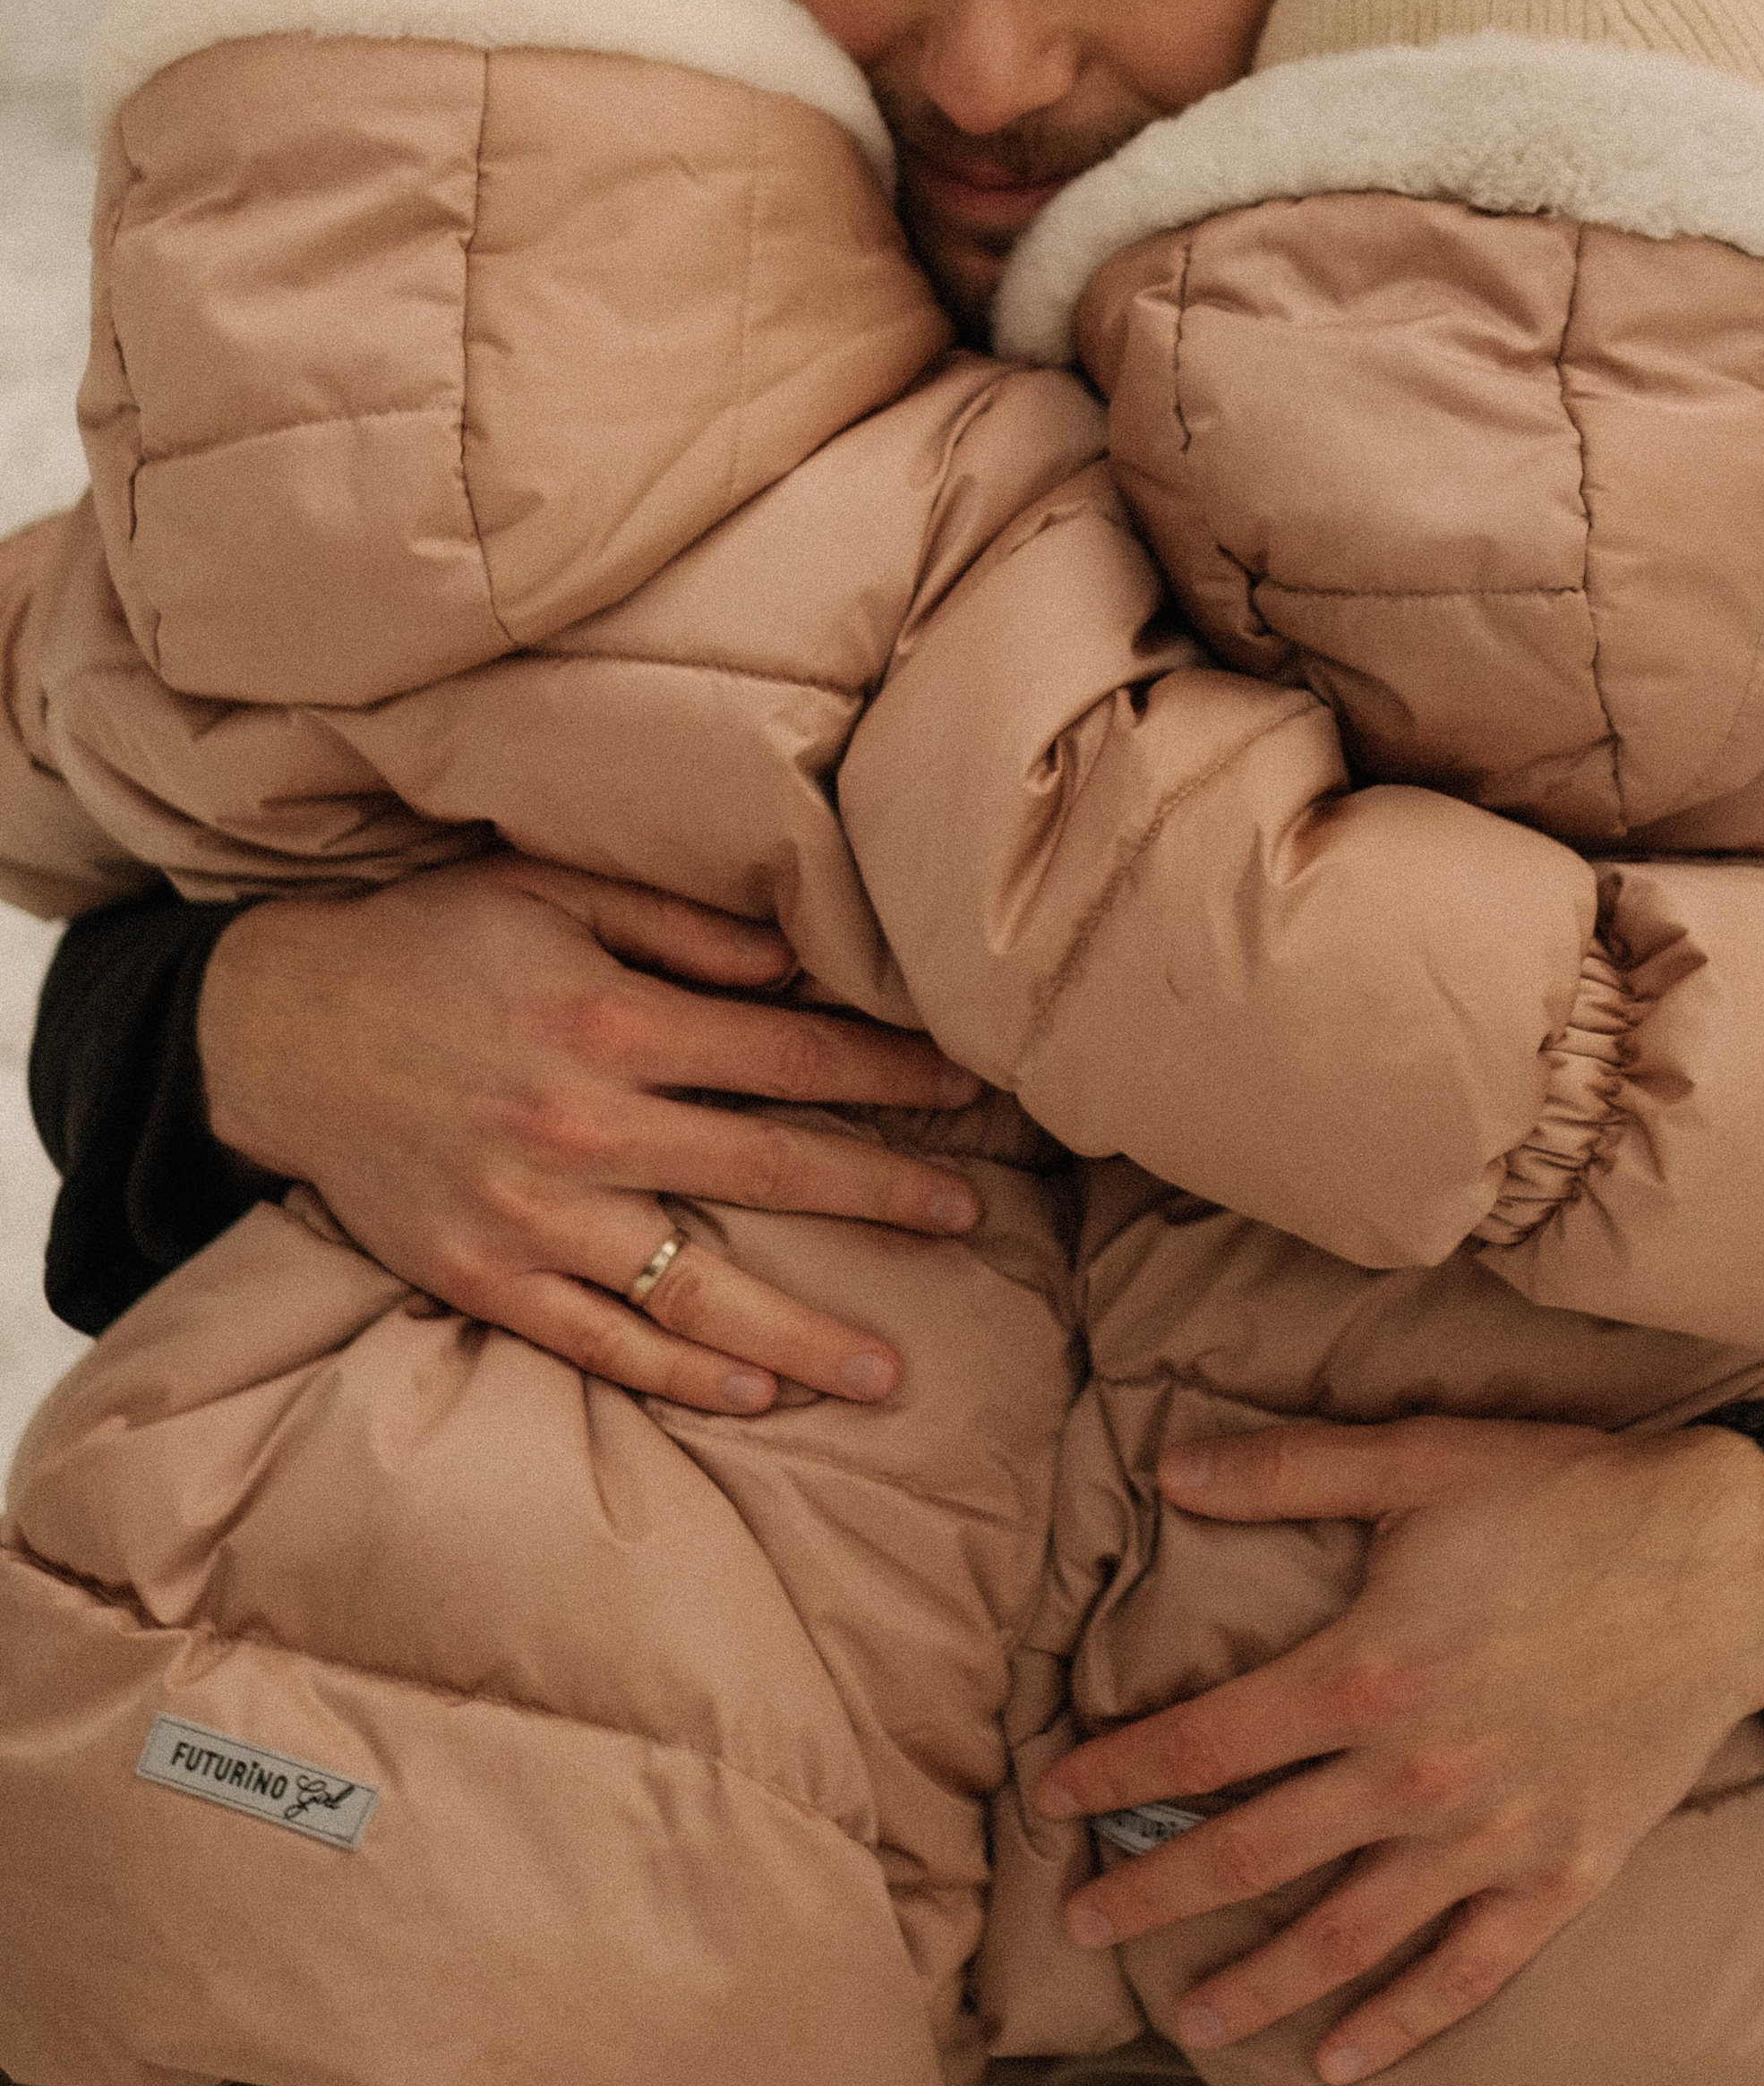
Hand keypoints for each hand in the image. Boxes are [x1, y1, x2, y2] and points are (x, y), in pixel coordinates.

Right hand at [197, 852, 987, 1416]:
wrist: (274, 1030)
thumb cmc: (427, 943)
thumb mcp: (548, 887)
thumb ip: (678, 923)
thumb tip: (792, 959)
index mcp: (611, 1020)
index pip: (787, 1053)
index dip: (885, 1070)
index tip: (965, 1083)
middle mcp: (583, 1127)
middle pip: (768, 1172)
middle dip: (881, 1195)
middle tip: (970, 1219)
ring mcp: (532, 1216)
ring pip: (694, 1291)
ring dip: (800, 1334)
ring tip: (887, 1370)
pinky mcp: (482, 1278)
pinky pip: (597, 1342)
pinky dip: (677, 1376)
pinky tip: (752, 1393)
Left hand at [1038, 1414, 1763, 2081]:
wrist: (1724, 1559)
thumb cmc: (1564, 1496)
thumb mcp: (1414, 1458)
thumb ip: (1285, 1470)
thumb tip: (1169, 1466)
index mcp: (1362, 1672)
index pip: (1203, 1739)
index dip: (1117, 1767)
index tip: (1056, 1791)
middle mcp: (1411, 1775)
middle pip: (1250, 1855)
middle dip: (1153, 1891)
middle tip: (1081, 1919)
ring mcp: (1487, 1838)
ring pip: (1344, 1936)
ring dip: (1257, 1983)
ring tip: (1186, 2016)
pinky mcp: (1560, 1874)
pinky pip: (1465, 1974)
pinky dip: (1398, 2025)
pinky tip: (1341, 2062)